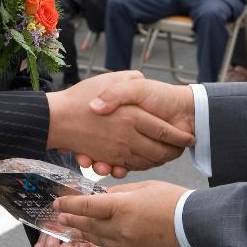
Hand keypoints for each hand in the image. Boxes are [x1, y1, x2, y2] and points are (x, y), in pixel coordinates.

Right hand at [46, 71, 193, 171]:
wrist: (56, 118)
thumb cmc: (82, 96)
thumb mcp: (110, 78)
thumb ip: (130, 79)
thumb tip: (141, 78)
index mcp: (132, 115)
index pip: (164, 131)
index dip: (179, 136)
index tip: (189, 137)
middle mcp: (127, 136)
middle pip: (159, 151)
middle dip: (173, 152)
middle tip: (180, 149)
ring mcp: (117, 150)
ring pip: (146, 162)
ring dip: (158, 161)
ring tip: (166, 155)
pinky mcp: (107, 159)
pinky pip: (129, 168)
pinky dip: (138, 167)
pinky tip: (143, 159)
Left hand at [55, 180, 188, 246]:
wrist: (196, 227)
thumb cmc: (174, 201)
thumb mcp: (146, 187)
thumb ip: (120, 192)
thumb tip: (103, 195)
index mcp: (123, 207)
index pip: (87, 205)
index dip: (70, 204)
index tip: (58, 203)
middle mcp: (121, 229)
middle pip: (88, 224)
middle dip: (72, 219)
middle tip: (60, 216)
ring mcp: (127, 245)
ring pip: (97, 239)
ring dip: (83, 232)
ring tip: (73, 227)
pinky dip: (100, 242)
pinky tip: (96, 238)